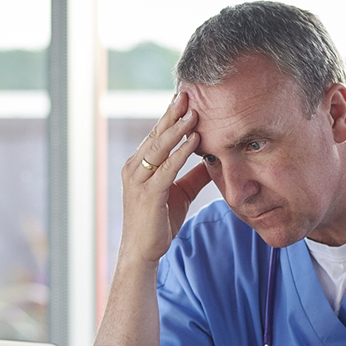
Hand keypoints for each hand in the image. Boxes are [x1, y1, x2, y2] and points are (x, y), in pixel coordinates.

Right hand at [118, 92, 212, 264]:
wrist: (142, 251)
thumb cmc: (158, 222)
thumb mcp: (179, 193)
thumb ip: (192, 175)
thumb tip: (212, 159)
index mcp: (138, 166)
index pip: (156, 136)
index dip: (170, 117)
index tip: (185, 99)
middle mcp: (134, 169)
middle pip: (156, 135)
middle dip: (172, 114)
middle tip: (187, 93)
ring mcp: (138, 181)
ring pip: (159, 147)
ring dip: (178, 129)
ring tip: (194, 112)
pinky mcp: (148, 194)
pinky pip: (166, 168)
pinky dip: (181, 153)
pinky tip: (195, 141)